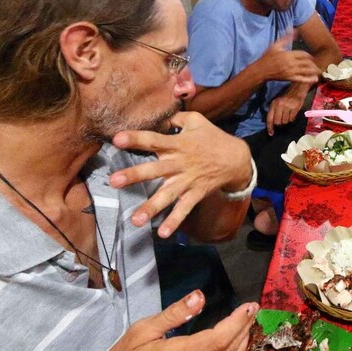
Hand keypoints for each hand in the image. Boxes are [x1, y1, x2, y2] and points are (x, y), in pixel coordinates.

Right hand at [86, 290, 258, 350]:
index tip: (248, 306)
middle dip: (245, 328)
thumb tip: (199, 297)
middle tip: (253, 310)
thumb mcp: (141, 331)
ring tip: (248, 324)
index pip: (219, 338)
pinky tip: (233, 345)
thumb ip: (174, 314)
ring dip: (243, 343)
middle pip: (229, 350)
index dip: (238, 321)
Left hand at [110, 111, 253, 237]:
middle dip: (135, 175)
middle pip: (155, 170)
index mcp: (178, 144)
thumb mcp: (196, 121)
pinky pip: (184, 209)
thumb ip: (175, 118)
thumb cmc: (213, 138)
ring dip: (151, 207)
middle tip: (114, 181)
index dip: (136, 139)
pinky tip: (162, 233)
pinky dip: (175, 221)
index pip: (154, 140)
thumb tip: (158, 116)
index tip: (117, 139)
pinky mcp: (195, 194)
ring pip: (167, 195)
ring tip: (135, 220)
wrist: (237, 159)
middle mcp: (180, 164)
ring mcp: (188, 181)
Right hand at [255, 33, 319, 83]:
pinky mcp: (290, 78)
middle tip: (316, 64)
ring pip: (306, 71)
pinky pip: (302, 79)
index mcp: (288, 54)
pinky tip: (315, 79)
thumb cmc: (267, 57)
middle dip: (313, 63)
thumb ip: (285, 38)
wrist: (261, 70)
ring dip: (314, 71)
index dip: (309, 56)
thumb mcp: (275, 45)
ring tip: (319, 71)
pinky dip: (309, 79)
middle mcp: (291, 63)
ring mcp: (291, 71)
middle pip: (307, 63)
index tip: (311, 57)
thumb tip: (293, 29)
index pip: (303, 54)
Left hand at [267, 82, 308, 134]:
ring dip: (287, 120)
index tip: (271, 133)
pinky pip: (292, 119)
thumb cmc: (287, 96)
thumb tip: (273, 123)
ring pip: (285, 121)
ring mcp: (287, 107)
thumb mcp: (278, 101)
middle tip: (283, 120)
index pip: (270, 118)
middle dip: (280, 123)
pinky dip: (292, 118)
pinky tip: (293, 113)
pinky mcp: (295, 108)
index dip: (270, 127)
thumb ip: (274, 111)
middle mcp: (279, 105)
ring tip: (288, 115)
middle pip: (278, 122)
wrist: (298, 88)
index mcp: (274, 104)